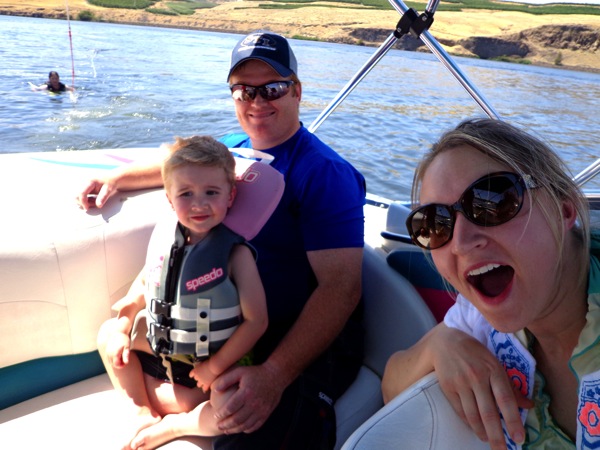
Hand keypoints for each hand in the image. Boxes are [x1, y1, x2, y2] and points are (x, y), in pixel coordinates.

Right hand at [76, 176, 116, 209]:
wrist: (112, 178)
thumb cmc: (111, 183)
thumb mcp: (109, 189)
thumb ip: (103, 197)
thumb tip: (98, 205)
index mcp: (90, 182)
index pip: (82, 193)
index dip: (83, 202)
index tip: (87, 208)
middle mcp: (84, 182)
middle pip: (76, 195)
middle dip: (83, 202)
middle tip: (94, 204)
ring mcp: (84, 185)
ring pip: (78, 196)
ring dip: (85, 202)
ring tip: (95, 201)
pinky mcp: (85, 188)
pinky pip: (81, 196)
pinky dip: (86, 200)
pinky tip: (93, 200)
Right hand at [106, 331, 130, 368]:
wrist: (117, 332)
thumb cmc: (123, 339)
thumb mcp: (127, 347)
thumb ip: (126, 355)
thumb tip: (126, 363)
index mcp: (115, 353)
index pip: (117, 365)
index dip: (122, 365)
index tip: (126, 362)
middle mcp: (109, 354)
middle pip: (113, 364)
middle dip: (119, 364)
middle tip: (124, 359)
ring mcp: (107, 352)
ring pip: (110, 362)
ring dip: (116, 361)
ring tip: (121, 356)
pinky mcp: (106, 351)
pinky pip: (108, 358)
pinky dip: (113, 359)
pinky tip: (118, 355)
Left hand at [189, 361, 216, 392]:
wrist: (214, 366)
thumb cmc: (209, 362)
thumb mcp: (202, 362)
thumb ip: (200, 365)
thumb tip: (200, 366)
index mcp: (195, 370)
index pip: (191, 374)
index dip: (192, 375)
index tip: (192, 375)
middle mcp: (197, 376)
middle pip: (195, 379)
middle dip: (198, 378)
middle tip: (201, 377)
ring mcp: (201, 381)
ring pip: (199, 385)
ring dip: (201, 383)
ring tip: (204, 383)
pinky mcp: (206, 384)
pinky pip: (204, 388)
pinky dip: (205, 388)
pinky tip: (206, 388)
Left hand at [211, 363, 284, 433]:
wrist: (276, 376)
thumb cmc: (255, 373)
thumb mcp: (240, 371)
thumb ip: (226, 380)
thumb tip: (215, 390)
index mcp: (246, 393)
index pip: (230, 408)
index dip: (221, 413)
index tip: (216, 415)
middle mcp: (254, 403)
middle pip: (236, 419)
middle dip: (225, 424)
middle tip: (218, 425)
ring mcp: (261, 410)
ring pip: (245, 425)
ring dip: (234, 429)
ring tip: (226, 430)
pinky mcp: (266, 413)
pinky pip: (255, 426)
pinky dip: (246, 429)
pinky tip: (240, 428)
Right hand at [433, 329, 531, 448]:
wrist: (445, 342)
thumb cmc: (475, 353)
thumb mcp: (495, 363)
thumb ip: (510, 386)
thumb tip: (528, 406)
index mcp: (493, 369)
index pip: (505, 399)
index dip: (512, 420)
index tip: (519, 438)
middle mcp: (477, 376)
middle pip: (488, 412)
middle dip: (497, 435)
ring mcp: (461, 382)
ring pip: (472, 414)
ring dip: (482, 432)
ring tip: (489, 442)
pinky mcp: (448, 387)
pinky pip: (460, 410)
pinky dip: (469, 423)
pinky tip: (476, 429)